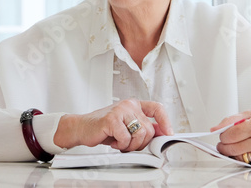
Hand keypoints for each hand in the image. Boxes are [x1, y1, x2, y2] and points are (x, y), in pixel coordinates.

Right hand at [54, 99, 171, 151]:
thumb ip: (143, 127)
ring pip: (139, 134)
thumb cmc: (103, 128)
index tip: (168, 133)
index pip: (157, 108)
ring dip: (130, 145)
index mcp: (134, 105)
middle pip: (149, 129)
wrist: (82, 128)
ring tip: (119, 142)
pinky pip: (126, 138)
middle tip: (127, 144)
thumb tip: (161, 133)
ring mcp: (120, 110)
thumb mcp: (126, 126)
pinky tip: (112, 140)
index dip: (165, 121)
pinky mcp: (112, 119)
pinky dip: (120, 145)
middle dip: (140, 143)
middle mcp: (128, 105)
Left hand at [211, 107, 250, 165]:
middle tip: (224, 144)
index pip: (230, 135)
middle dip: (224, 147)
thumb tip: (214, 129)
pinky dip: (249, 157)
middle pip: (233, 149)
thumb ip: (231, 121)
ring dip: (236, 153)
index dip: (222, 137)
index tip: (222, 135)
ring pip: (242, 158)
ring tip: (239, 145)